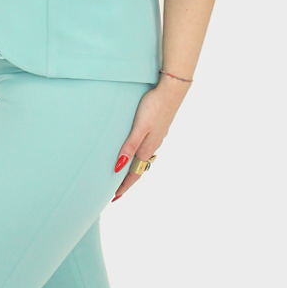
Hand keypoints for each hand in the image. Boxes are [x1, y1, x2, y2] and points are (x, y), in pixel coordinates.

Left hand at [111, 78, 188, 200]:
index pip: (134, 173)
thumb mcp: (139, 128)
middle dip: (127, 180)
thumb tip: (118, 167)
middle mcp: (153, 145)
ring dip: (133, 168)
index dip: (124, 186)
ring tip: (123, 174)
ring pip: (143, 158)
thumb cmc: (153, 106)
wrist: (172, 90)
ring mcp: (157, 137)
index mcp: (147, 148)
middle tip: (116, 190)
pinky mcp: (158, 128)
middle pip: (139, 168)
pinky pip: (146, 149)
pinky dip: (138, 156)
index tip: (114, 198)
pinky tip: (135, 151)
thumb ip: (129, 147)